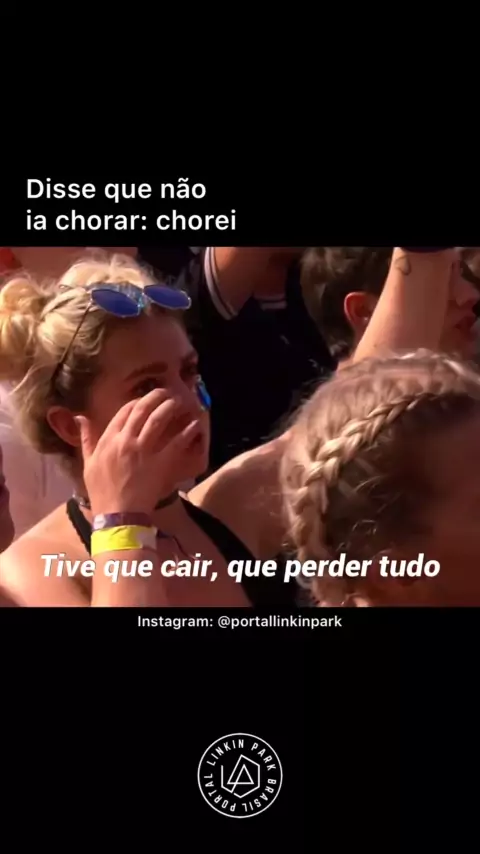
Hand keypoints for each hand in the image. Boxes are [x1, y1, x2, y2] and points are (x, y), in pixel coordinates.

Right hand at [77, 389, 202, 514]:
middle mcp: (125, 441)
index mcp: (108, 440)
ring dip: (170, 407)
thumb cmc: (102, 491)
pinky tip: (194, 424)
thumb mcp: (88, 464)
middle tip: (167, 393)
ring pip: (158, 420)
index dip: (137, 402)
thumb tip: (80, 418)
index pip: (124, 412)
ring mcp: (143, 451)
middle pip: (142, 410)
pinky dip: (186, 431)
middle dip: (156, 397)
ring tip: (180, 402)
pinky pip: (176, 442)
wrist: (117, 515)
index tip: (146, 401)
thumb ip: (86, 439)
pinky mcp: (160, 463)